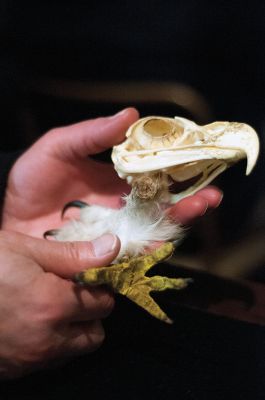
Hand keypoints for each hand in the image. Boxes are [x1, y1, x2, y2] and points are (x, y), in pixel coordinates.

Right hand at [0, 230, 119, 378]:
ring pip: (74, 350)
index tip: (90, 277)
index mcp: (53, 305)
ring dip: (73, 331)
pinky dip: (51, 344)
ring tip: (52, 306)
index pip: (103, 303)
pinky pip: (48, 361)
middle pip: (95, 334)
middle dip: (91, 313)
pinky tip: (33, 322)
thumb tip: (112, 248)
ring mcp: (28, 359)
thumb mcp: (25, 250)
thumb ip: (73, 255)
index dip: (101, 287)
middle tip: (73, 291)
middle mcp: (46, 339)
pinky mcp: (14, 370)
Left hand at [2, 108, 221, 236]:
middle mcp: (123, 209)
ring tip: (194, 212)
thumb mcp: (60, 146)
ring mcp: (114, 234)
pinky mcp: (102, 256)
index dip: (180, 172)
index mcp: (118, 181)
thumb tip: (131, 114)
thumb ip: (93, 133)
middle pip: (163, 207)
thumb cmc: (32, 178)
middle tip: (210, 196)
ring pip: (153, 232)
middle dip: (190, 202)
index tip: (201, 165)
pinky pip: (129, 256)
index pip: (156, 177)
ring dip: (177, 224)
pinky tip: (161, 242)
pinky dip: (148, 250)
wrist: (6, 214)